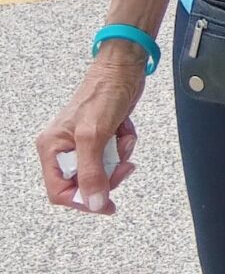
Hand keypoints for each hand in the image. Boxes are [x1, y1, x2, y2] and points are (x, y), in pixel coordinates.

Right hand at [35, 45, 146, 216]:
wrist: (124, 69)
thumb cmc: (103, 94)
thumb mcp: (94, 136)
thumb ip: (92, 173)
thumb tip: (93, 204)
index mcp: (52, 149)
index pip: (60, 192)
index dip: (83, 201)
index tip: (106, 203)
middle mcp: (64, 148)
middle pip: (85, 184)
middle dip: (108, 175)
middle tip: (122, 165)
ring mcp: (83, 143)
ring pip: (103, 170)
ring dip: (119, 157)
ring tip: (121, 138)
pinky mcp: (101, 137)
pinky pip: (114, 156)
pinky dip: (124, 145)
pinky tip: (124, 129)